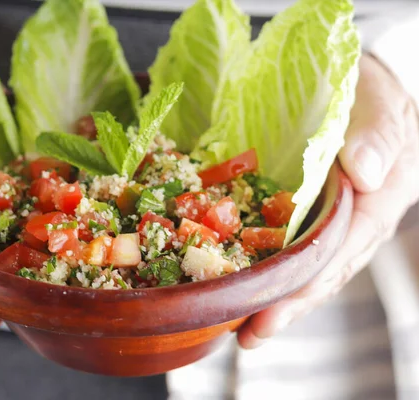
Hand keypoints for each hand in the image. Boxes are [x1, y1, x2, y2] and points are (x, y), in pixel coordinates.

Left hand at [238, 54, 418, 347]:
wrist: (361, 85)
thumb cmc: (371, 92)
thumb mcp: (380, 102)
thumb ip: (378, 133)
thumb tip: (365, 174)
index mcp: (381, 198)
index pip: (344, 250)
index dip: (309, 284)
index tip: (274, 312)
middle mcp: (357, 218)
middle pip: (324, 271)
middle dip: (286, 305)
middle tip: (248, 335)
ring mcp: (334, 217)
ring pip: (308, 266)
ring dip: (275, 296)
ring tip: (238, 326)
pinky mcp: (310, 209)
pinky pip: (292, 243)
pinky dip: (269, 264)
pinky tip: (242, 281)